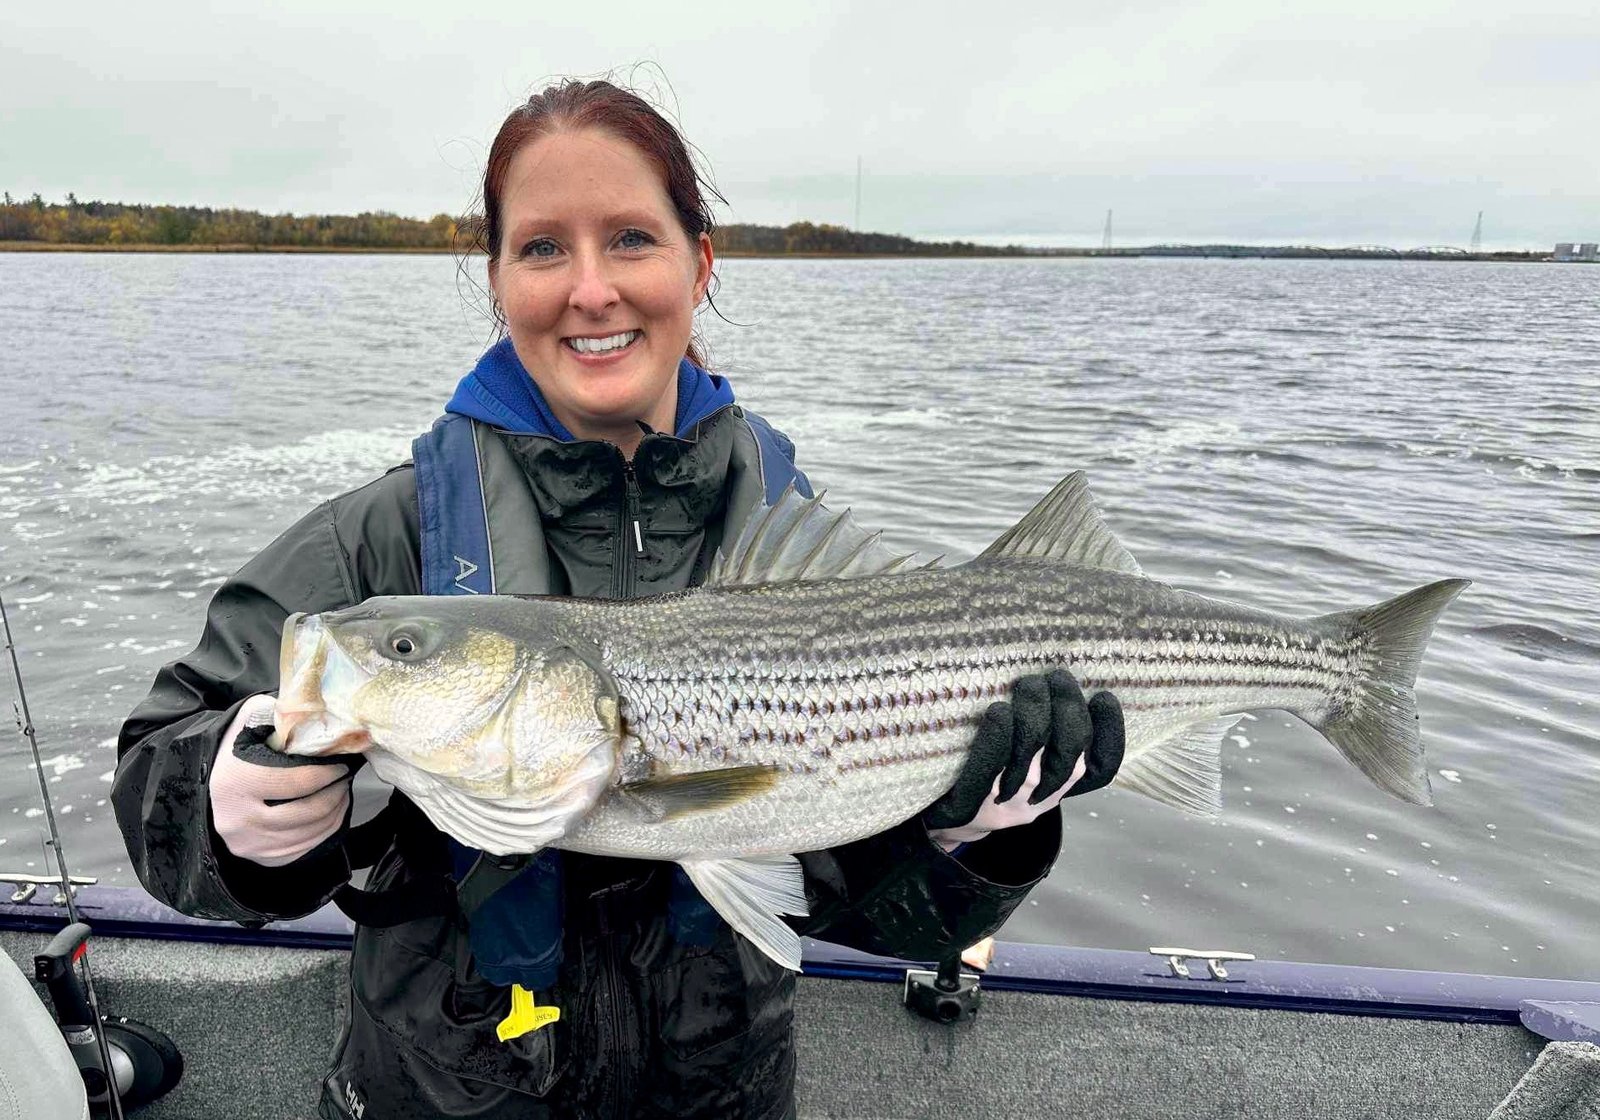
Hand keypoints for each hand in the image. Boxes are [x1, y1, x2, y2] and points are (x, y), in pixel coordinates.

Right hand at [209, 694, 361, 866]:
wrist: (211, 785)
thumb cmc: (237, 749)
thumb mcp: (251, 720)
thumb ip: (280, 713)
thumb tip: (318, 712)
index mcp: (236, 782)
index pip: (298, 782)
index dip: (329, 772)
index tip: (343, 762)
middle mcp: (239, 820)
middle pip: (310, 812)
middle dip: (337, 792)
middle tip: (345, 777)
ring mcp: (249, 844)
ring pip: (311, 832)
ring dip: (336, 811)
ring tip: (340, 791)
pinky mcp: (259, 858)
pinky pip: (305, 849)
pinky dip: (325, 831)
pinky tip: (328, 812)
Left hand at [925, 670, 1123, 850]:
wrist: (948, 820)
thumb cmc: (995, 775)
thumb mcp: (1033, 763)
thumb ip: (1053, 736)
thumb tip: (1072, 685)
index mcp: (1060, 786)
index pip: (1102, 769)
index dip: (1111, 733)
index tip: (1104, 697)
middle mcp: (1042, 795)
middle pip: (1071, 748)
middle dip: (1067, 703)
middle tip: (1055, 677)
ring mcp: (1008, 800)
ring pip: (1033, 748)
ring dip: (1034, 708)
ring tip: (1029, 683)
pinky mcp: (971, 801)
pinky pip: (989, 764)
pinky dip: (998, 734)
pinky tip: (999, 710)